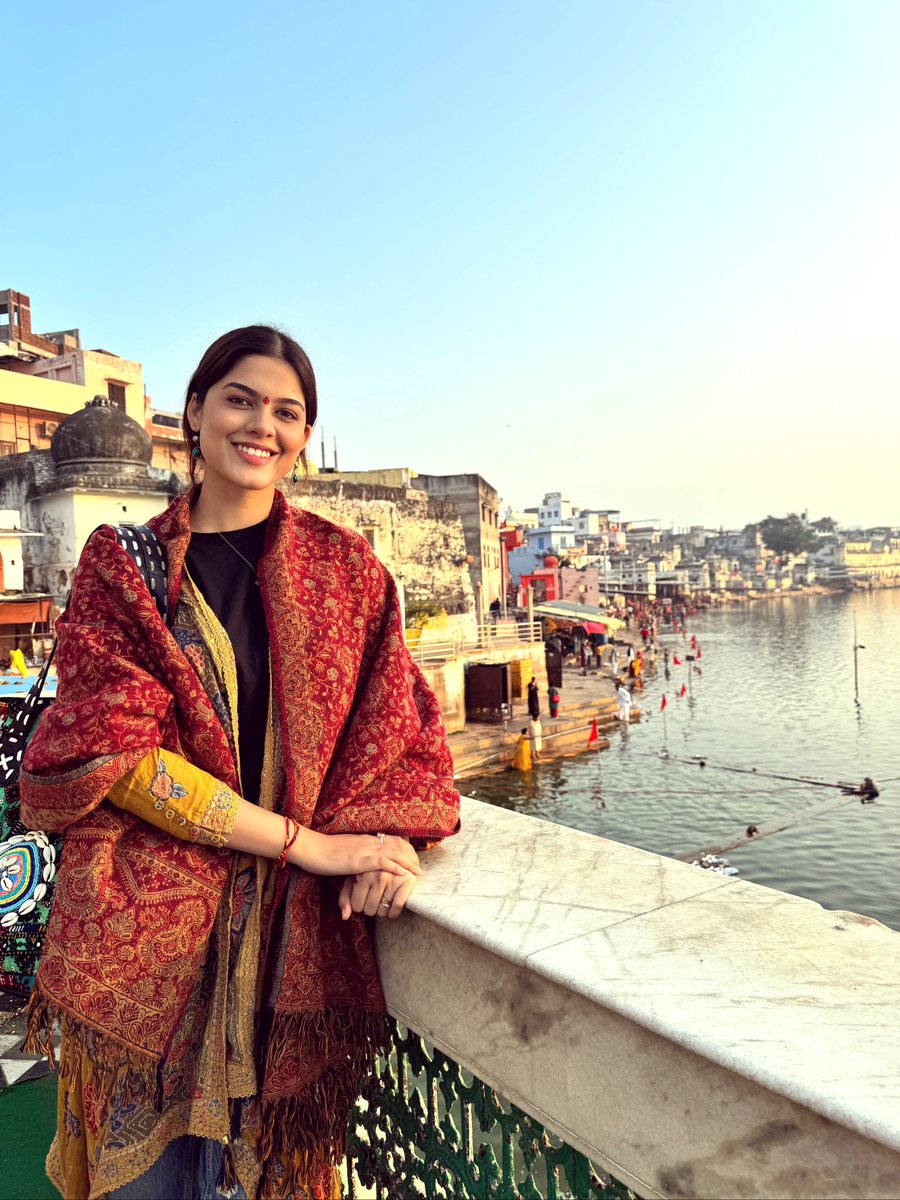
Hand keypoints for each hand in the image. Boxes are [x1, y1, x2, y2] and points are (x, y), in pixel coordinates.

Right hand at [290, 830, 418, 878]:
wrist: (310, 848)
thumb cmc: (322, 852)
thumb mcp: (342, 853)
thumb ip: (353, 858)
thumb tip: (358, 867)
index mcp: (364, 839)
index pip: (389, 840)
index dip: (403, 848)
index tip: (412, 856)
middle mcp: (368, 841)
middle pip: (396, 845)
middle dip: (410, 855)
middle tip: (419, 866)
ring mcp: (365, 850)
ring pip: (394, 852)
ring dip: (408, 862)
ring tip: (417, 872)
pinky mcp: (360, 860)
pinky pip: (384, 862)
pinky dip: (397, 867)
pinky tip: (405, 874)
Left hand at [338, 868, 417, 920]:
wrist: (397, 858)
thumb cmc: (369, 873)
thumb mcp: (353, 881)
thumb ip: (345, 898)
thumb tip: (345, 917)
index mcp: (363, 874)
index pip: (357, 906)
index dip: (360, 907)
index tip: (363, 901)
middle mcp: (377, 875)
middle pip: (369, 910)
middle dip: (371, 910)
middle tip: (374, 902)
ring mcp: (393, 877)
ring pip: (382, 911)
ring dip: (382, 912)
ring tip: (382, 903)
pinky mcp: (407, 880)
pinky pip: (397, 906)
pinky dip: (393, 913)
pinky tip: (392, 911)